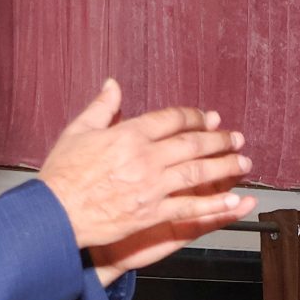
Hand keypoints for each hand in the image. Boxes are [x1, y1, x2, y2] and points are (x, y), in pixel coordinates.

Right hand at [39, 82, 252, 281]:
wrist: (56, 214)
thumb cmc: (62, 174)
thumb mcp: (77, 132)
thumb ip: (101, 108)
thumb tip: (113, 84)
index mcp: (128, 135)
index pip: (171, 119)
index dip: (194, 117)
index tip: (209, 118)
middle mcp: (145, 159)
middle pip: (192, 144)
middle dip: (220, 140)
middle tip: (237, 138)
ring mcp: (152, 187)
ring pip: (198, 173)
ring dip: (225, 167)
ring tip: (243, 163)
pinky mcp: (153, 213)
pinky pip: (191, 207)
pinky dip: (214, 204)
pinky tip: (233, 200)